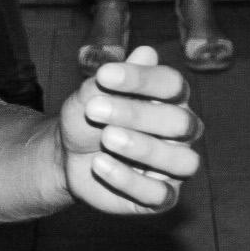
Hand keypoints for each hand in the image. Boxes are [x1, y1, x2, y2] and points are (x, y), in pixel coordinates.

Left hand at [58, 47, 201, 214]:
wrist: (67, 154)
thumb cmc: (89, 117)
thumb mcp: (92, 94)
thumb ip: (116, 79)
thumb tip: (147, 53)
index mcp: (172, 99)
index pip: (172, 84)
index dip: (141, 79)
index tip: (103, 75)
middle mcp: (182, 132)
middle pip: (179, 122)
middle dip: (137, 114)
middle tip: (96, 109)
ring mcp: (174, 166)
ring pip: (182, 161)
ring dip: (143, 148)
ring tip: (105, 138)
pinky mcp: (161, 197)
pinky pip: (160, 195)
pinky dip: (129, 180)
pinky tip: (100, 164)